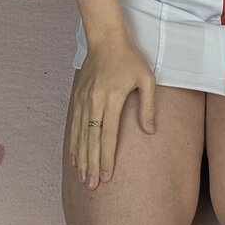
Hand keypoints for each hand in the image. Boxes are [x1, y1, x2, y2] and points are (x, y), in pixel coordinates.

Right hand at [69, 34, 156, 190]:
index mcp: (112, 98)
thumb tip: (149, 131)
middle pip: (91, 140)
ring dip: (81, 157)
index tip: (106, 176)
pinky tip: (75, 156)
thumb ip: (148, 106)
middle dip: (91, 164)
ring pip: (80, 135)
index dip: (106, 158)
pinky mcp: (78, 97)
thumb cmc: (130, 58)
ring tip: (82, 177)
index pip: (108, 135)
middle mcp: (94, 101)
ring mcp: (83, 99)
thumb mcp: (147, 78)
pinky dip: (74, 143)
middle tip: (92, 186)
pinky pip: (74, 125)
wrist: (106, 38)